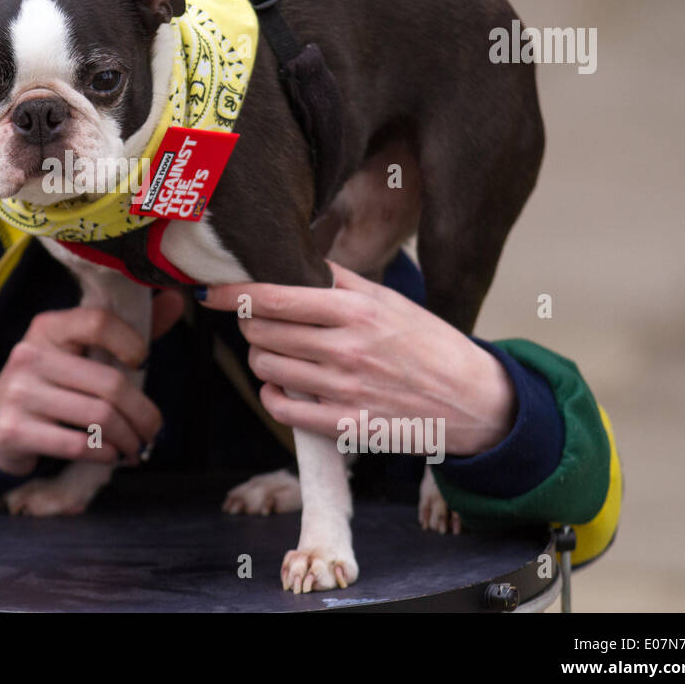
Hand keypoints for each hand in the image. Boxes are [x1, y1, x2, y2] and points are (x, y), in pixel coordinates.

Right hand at [0, 290, 183, 475]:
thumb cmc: (52, 383)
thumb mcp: (81, 352)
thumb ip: (127, 329)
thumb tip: (177, 299)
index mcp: (48, 327)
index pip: (98, 321)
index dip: (131, 342)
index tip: (141, 362)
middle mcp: (28, 354)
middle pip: (109, 383)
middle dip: (143, 413)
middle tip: (153, 429)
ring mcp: (18, 393)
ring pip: (99, 418)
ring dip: (128, 439)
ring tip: (135, 446)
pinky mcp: (12, 429)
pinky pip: (77, 445)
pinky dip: (105, 454)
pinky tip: (110, 454)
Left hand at [196, 261, 515, 457]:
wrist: (472, 399)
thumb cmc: (428, 344)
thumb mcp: (390, 299)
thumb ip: (340, 279)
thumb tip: (294, 258)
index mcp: (356, 310)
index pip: (274, 297)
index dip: (233, 293)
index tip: (211, 291)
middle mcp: (346, 348)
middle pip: (261, 331)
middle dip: (249, 323)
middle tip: (257, 320)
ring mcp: (344, 390)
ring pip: (266, 367)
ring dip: (261, 356)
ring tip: (276, 350)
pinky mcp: (345, 425)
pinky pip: (281, 409)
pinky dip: (271, 394)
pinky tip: (282, 385)